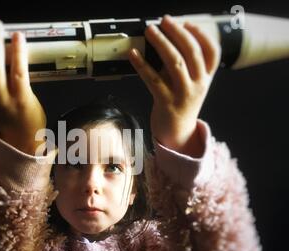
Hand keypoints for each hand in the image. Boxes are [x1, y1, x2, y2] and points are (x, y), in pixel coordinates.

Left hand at [129, 15, 220, 155]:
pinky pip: (152, 79)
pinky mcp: (166, 102)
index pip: (212, 53)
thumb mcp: (188, 85)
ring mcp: (183, 94)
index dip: (202, 35)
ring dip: (162, 43)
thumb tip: (163, 42)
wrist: (177, 135)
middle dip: (178, 33)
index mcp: (206, 79)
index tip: (188, 23)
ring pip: (174, 63)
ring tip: (150, 30)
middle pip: (192, 53)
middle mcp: (198, 85)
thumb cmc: (180, 105)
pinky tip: (133, 54)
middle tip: (165, 20)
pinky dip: (141, 64)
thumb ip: (181, 66)